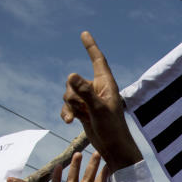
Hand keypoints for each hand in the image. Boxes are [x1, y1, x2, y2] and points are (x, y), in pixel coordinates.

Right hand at [62, 32, 142, 171]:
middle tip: (83, 108)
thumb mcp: (98, 110)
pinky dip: (67, 112)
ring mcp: (90, 100)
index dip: (91, 47)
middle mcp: (98, 90)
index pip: (98, 60)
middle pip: (74, 81)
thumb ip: (85, 92)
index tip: (84, 33)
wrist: (114, 149)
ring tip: (80, 117)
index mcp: (106, 85)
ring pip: (68, 94)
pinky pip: (68, 106)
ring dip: (70, 106)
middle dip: (72, 94)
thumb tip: (71, 75)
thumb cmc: (113, 130)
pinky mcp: (84, 111)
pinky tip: (69, 122)